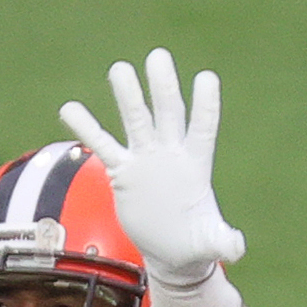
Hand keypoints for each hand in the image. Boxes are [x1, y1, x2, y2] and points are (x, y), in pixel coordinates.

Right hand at [60, 49, 244, 289]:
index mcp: (197, 163)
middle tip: (158, 57)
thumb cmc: (196, 242)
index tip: (206, 78)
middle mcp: (170, 153)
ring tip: (119, 69)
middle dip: (163, 87)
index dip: (205, 105)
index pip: (202, 127)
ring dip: (128, 96)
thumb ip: (223, 242)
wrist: (172, 250)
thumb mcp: (210, 243)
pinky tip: (70, 108)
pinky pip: (103, 145)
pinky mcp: (122, 171)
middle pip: (167, 113)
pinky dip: (87, 127)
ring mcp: (145, 159)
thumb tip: (236, 248)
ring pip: (136, 120)